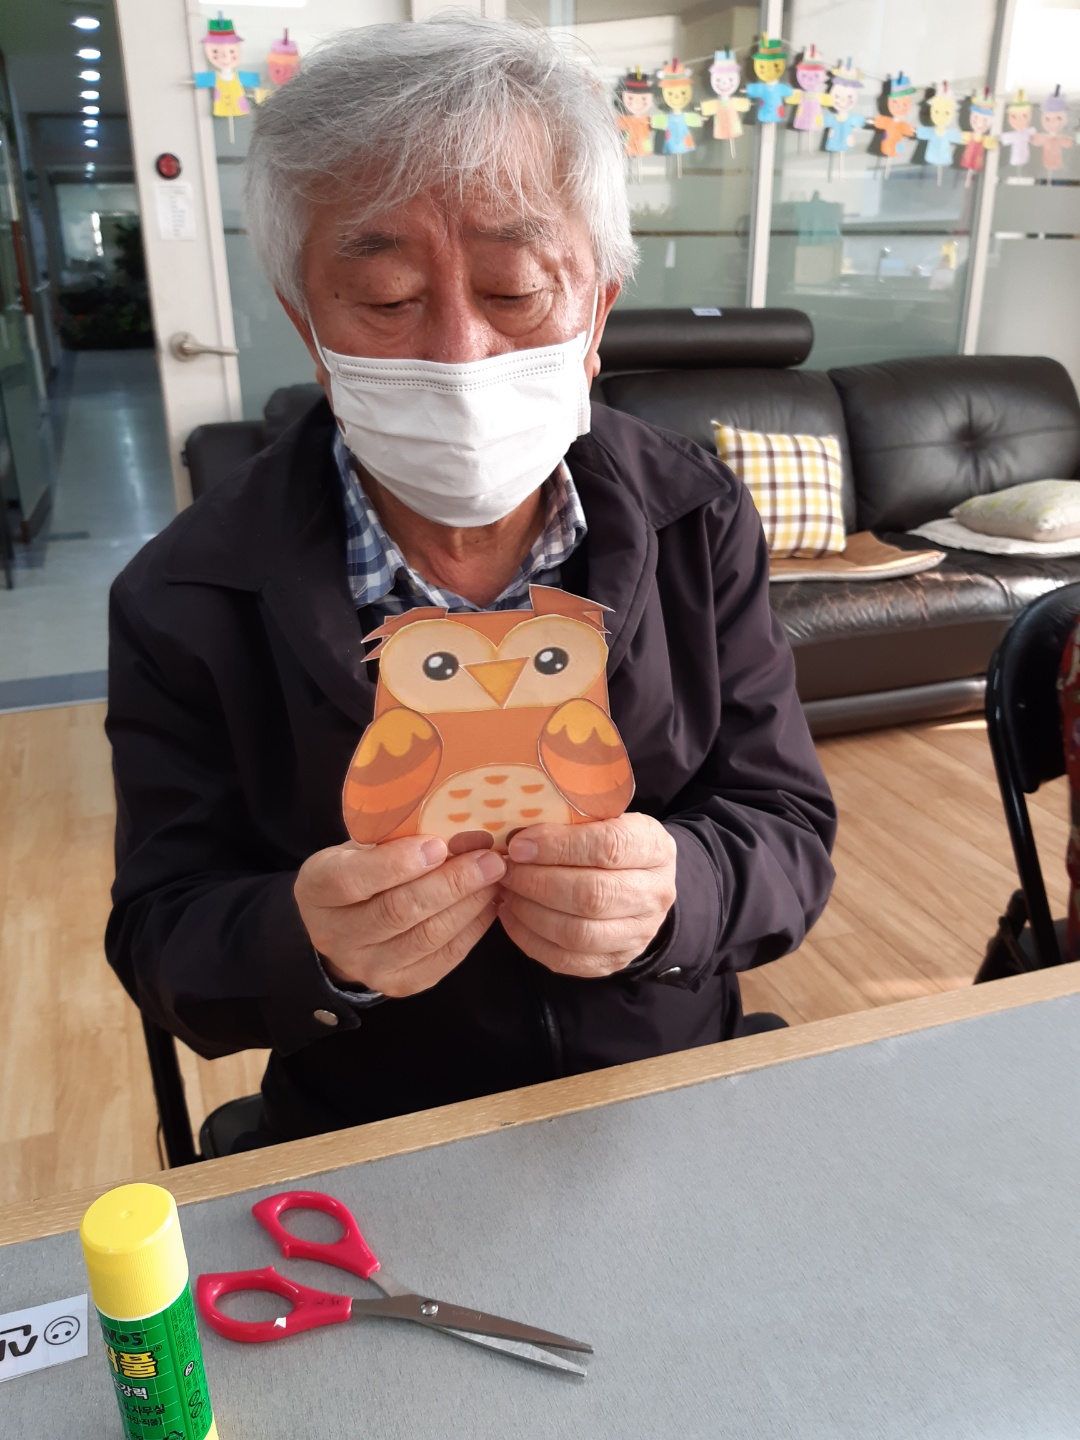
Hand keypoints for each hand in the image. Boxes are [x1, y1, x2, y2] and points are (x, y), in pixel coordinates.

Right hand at [295, 836, 503, 996]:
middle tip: (488, 858)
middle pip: (398, 911)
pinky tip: (488, 901)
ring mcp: (366, 967)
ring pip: (427, 936)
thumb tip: (462, 829)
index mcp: (317, 889)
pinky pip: (445, 957)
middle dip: (451, 882)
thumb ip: (397, 838)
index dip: (397, 864)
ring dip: (469, 903)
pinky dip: (474, 927)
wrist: (346, 922)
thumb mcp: (362, 845)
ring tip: (494, 876)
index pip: (352, 880)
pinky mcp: (400, 984)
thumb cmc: (361, 869)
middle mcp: (335, 934)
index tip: (438, 845)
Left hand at [497, 813, 676, 978]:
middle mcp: (654, 894)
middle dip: (537, 882)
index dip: (558, 847)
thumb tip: (518, 835)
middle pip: (591, 895)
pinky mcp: (615, 960)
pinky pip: (566, 960)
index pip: (608, 847)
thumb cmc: (612, 841)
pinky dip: (529, 939)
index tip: (520, 845)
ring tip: (507, 891)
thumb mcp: (605, 818)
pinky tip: (511, 915)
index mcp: (655, 848)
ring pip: (577, 933)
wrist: (642, 880)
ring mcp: (638, 934)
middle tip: (507, 870)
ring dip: (530, 912)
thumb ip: (570, 821)